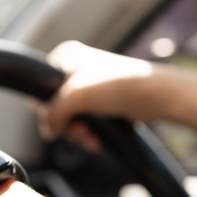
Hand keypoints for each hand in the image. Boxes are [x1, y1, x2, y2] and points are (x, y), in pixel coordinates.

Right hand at [35, 41, 160, 143]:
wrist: (156, 96)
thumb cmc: (119, 84)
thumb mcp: (76, 95)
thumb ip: (53, 112)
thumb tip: (48, 130)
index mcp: (67, 57)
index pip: (41, 87)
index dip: (46, 109)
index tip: (56, 122)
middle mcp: (77, 69)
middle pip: (55, 106)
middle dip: (66, 125)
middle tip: (79, 132)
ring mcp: (91, 86)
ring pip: (70, 117)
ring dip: (78, 133)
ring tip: (90, 139)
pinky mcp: (103, 102)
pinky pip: (86, 122)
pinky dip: (88, 133)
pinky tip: (96, 139)